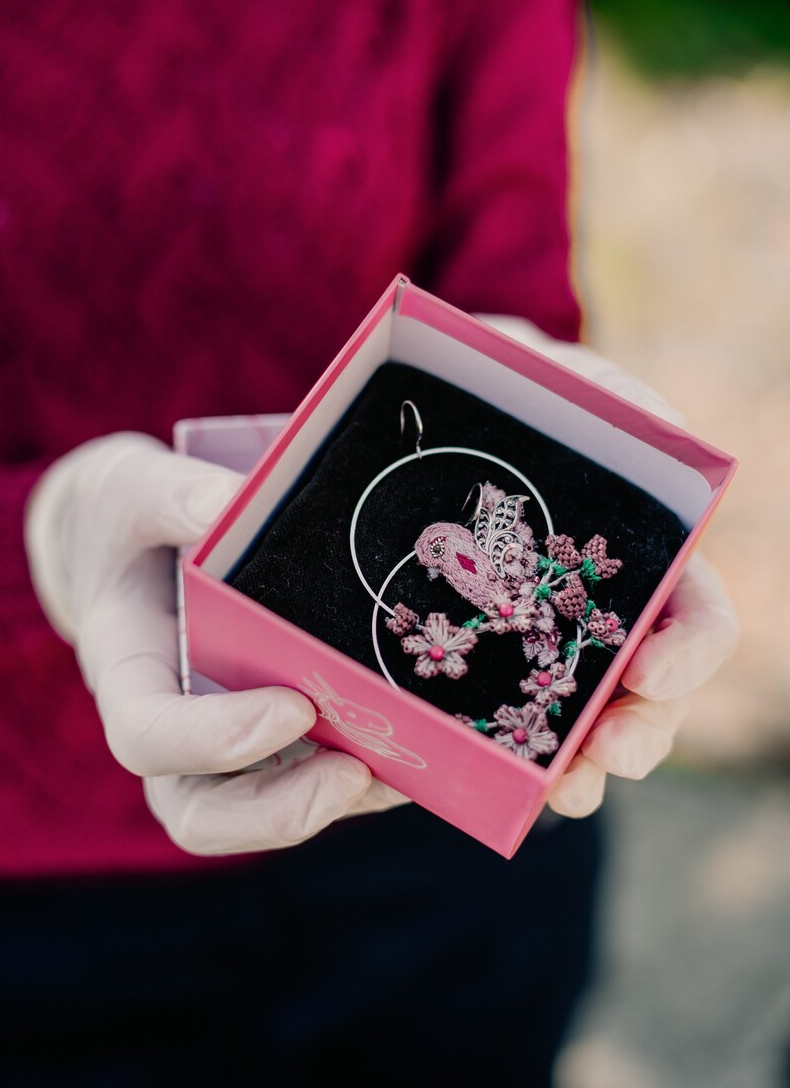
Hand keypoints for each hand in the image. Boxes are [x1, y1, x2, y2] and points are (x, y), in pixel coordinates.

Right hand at [25, 433, 404, 855]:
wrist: (132, 541)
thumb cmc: (131, 518)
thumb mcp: (139, 489)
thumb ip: (182, 496)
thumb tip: (242, 504)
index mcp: (126, 667)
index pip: (146, 734)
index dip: (216, 740)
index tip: (295, 707)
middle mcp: (169, 725)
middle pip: (200, 812)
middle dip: (279, 811)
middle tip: (355, 774)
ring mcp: (220, 740)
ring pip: (261, 811)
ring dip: (336, 802)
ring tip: (411, 770)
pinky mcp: (270, 736)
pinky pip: (309, 780)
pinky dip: (365, 780)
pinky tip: (425, 753)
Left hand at [477, 315, 738, 817]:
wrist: (466, 398)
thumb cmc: (523, 383)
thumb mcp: (558, 373)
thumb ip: (594, 395)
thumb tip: (608, 421)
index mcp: (651, 545)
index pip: (699, 616)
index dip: (687, 654)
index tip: (644, 677)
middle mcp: (616, 599)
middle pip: (651, 691)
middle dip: (636, 736)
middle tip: (597, 766)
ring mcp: (556, 627)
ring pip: (588, 716)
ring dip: (581, 764)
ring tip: (556, 792)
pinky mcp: (494, 643)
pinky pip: (510, 705)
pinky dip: (513, 744)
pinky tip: (493, 770)